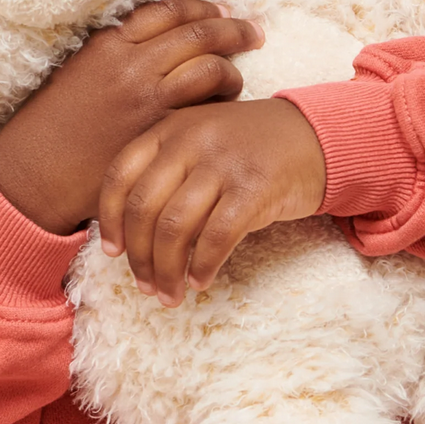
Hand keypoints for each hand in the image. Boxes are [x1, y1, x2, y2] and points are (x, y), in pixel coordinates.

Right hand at [0, 0, 264, 235]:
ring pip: (209, 68)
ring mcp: (147, 97)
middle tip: (254, 32)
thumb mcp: (79, 75)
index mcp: (109, 44)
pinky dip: (220, 103)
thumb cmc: (53, 127)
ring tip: (237, 80)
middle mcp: (132, 63)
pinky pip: (205, 107)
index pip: (168, 10)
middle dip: (233, 29)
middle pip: (198, 32)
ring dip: (231, 71)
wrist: (35, 173)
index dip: (201, 8)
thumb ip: (117, 57)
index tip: (221, 10)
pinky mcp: (159, 131)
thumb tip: (157, 47)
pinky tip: (224, 111)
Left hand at [97, 98, 326, 306]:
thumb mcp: (200, 140)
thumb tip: (127, 230)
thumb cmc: (249, 147)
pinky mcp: (255, 188)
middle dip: (139, 256)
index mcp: (171, 128)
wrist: (315, 136)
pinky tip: (201, 281)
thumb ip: (166, 167)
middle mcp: (192, 140)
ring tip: (169, 294)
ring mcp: (224, 162)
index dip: (109, 220)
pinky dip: (203, 266)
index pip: (121, 176)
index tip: (113, 252)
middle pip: (144, 208)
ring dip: (166, 270)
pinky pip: (216, 237)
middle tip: (144, 285)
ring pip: (175, 227)